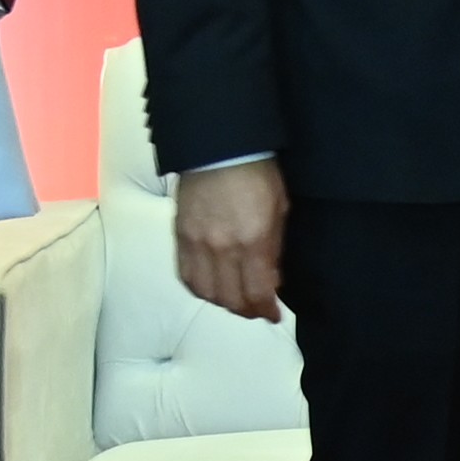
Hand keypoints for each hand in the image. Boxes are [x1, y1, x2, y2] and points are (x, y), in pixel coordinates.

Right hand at [172, 157, 288, 325]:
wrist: (219, 146)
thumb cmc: (255, 172)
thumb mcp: (279, 210)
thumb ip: (274, 249)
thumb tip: (271, 280)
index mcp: (252, 241)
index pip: (256, 293)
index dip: (265, 311)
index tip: (273, 314)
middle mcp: (221, 248)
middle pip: (230, 299)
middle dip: (246, 311)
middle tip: (256, 310)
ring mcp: (197, 243)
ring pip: (205, 292)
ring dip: (222, 302)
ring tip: (235, 300)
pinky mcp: (180, 235)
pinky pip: (185, 274)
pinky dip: (199, 288)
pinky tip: (210, 286)